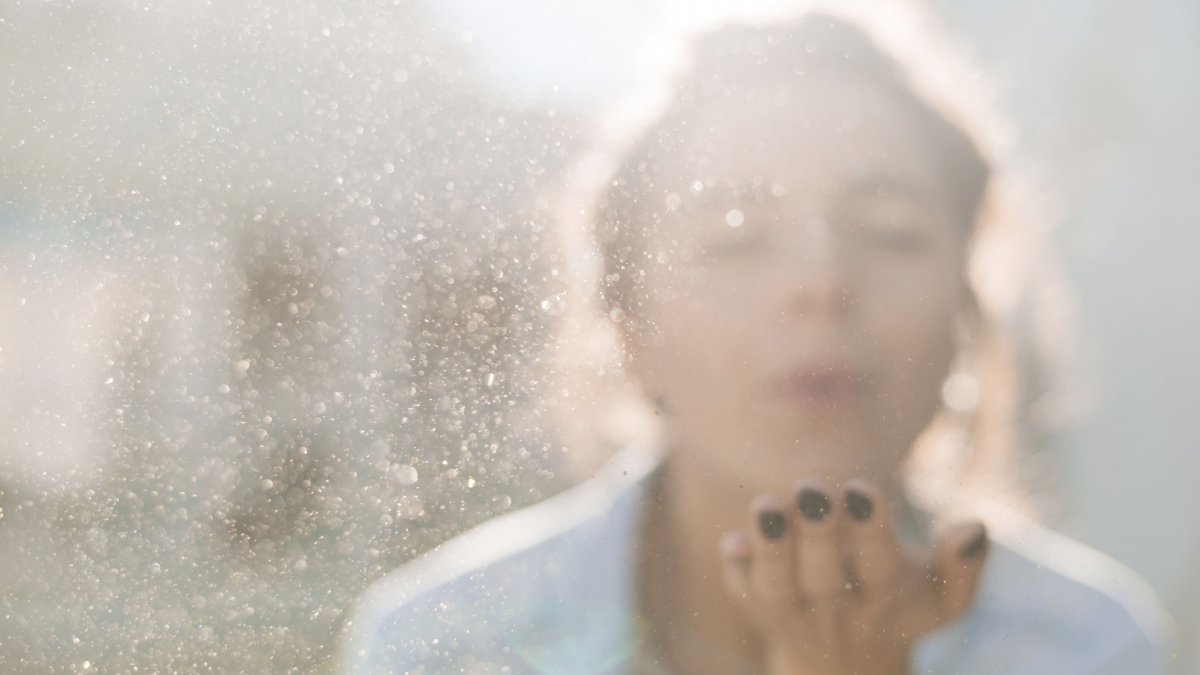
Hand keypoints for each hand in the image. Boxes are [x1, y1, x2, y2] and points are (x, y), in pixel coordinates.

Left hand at [718, 480, 988, 674]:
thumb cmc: (898, 606)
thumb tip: (974, 526)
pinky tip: (732, 542)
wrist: (843, 664)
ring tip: (767, 506)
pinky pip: (742, 595)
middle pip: (823, 578)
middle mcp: (836, 608)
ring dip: (770, 549)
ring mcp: (793, 613)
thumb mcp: (942, 600)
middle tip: (811, 487)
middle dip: (817, 532)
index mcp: (885, 599)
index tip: (860, 489)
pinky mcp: (758, 610)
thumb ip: (962, 567)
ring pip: (775, 590)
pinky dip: (736, 568)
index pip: (879, 566)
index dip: (871, 530)